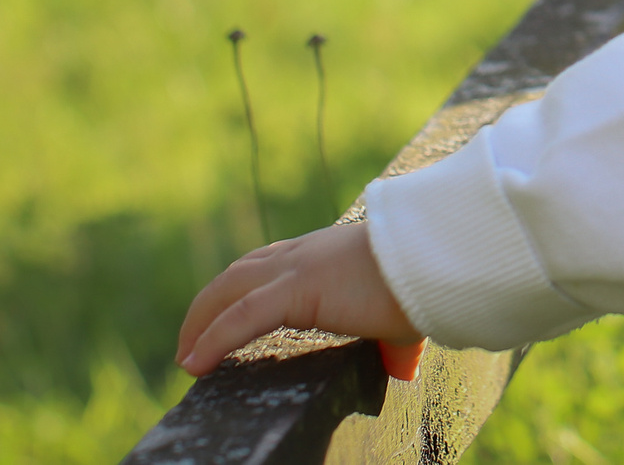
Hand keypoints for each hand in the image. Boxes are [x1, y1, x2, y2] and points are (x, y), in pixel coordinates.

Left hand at [176, 219, 424, 376]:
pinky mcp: (296, 290)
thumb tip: (405, 369)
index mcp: (328, 257)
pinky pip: (240, 317)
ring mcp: (298, 269)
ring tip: (185, 357)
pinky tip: (194, 365)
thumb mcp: (405, 315)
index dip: (244, 289)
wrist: (438, 257)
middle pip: (239, 273)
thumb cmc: (430, 281)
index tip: (227, 316)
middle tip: (192, 341)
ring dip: (200, 322)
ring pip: (230, 290)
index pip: (271, 266)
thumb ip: (396, 343)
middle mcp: (306, 254)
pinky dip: (212, 339)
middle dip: (210, 305)